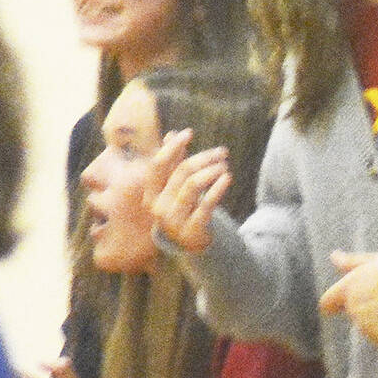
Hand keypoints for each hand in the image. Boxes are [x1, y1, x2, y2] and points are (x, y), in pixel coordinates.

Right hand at [152, 129, 230, 254]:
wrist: (191, 244)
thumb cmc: (182, 209)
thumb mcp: (175, 187)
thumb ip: (173, 163)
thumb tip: (171, 134)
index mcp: (151, 194)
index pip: (157, 165)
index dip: (172, 147)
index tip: (189, 133)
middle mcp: (158, 207)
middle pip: (181, 172)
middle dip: (204, 158)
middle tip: (222, 152)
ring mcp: (174, 220)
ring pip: (193, 185)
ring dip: (211, 170)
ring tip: (224, 165)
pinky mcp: (191, 230)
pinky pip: (206, 204)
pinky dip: (217, 189)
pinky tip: (227, 178)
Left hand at [318, 248, 377, 344]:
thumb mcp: (377, 259)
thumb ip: (351, 263)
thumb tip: (333, 256)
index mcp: (349, 285)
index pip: (326, 304)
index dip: (336, 305)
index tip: (348, 303)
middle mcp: (352, 304)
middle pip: (354, 315)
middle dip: (368, 309)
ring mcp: (364, 322)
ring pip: (368, 327)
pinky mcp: (377, 335)